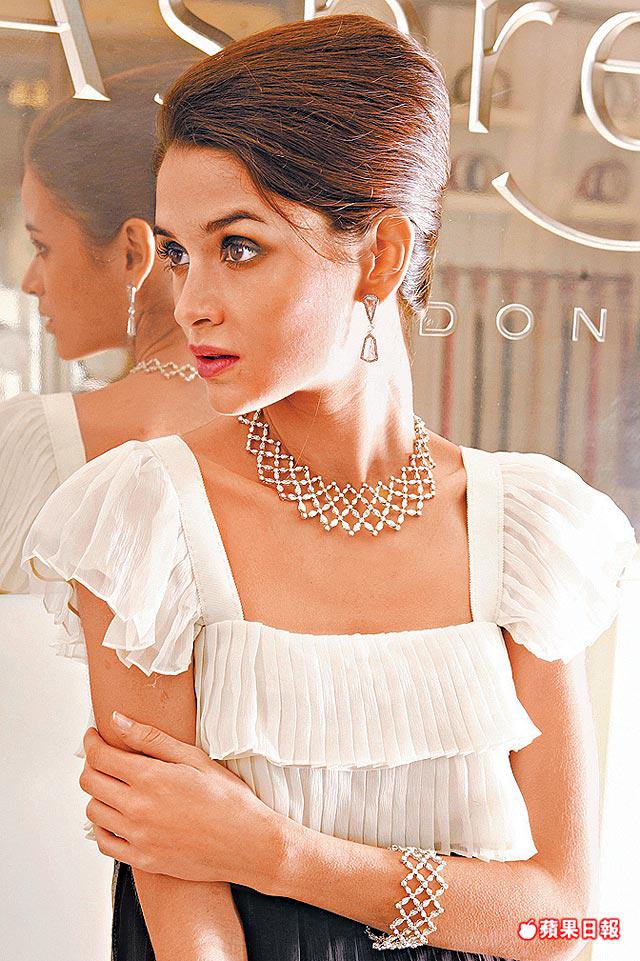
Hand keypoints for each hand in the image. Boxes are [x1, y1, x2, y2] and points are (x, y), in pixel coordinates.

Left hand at [80, 712, 286, 889]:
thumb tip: (116, 720)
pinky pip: (104, 843)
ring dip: (97, 794)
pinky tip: (116, 816)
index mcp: (150, 778)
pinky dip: (102, 826)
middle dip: (91, 764)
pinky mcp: (143, 859)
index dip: (91, 742)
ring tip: (113, 784)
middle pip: (90, 782)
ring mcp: (138, 837)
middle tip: (104, 756)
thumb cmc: (227, 797)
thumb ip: (151, 738)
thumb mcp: (194, 758)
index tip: (93, 735)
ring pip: (93, 811)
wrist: (247, 844)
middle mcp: (137, 808)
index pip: (100, 756)